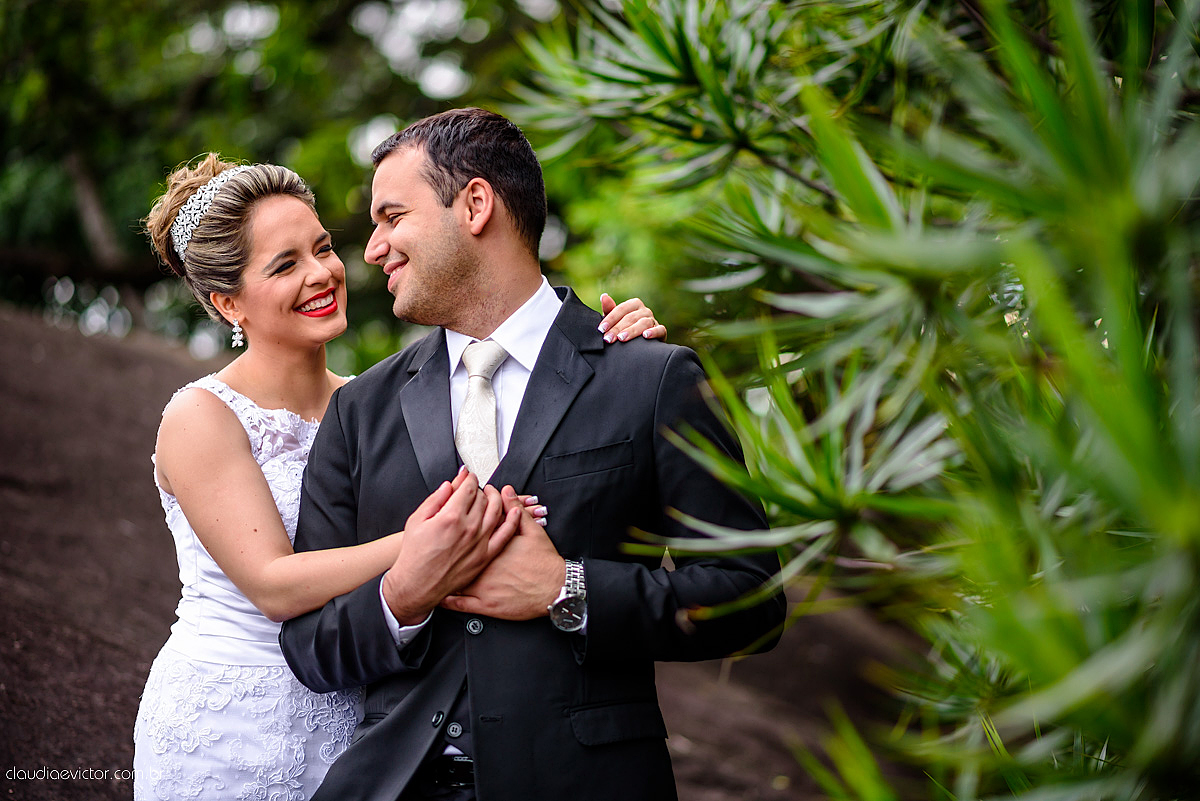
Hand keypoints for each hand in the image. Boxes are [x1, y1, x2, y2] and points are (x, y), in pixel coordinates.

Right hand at [382, 469, 520, 624]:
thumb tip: (450, 484)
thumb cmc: (415, 555)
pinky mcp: (485, 556)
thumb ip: (435, 499)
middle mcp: (468, 528)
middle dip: (480, 489)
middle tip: (475, 489)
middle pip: (482, 498)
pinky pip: (505, 534)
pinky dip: (512, 520)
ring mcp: (479, 543)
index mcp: (450, 517)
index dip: (469, 478)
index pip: (468, 488)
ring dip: (496, 498)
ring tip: (492, 494)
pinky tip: (514, 511)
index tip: (469, 476)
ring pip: (496, 511)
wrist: (418, 584)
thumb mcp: (416, 520)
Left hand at [441, 485, 564, 619]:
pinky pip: (458, 603)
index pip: (469, 530)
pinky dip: (445, 599)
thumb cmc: (544, 563)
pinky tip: (437, 594)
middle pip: (457, 552)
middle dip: (447, 545)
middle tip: (441, 540)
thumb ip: (516, 509)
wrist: (554, 590)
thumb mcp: (533, 531)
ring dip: (441, 572)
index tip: (453, 519)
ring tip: (431, 566)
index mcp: (491, 546)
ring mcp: (482, 586)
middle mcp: (483, 566)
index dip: (459, 524)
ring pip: (452, 579)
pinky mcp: (484, 605)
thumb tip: (506, 492)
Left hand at [599, 293, 666, 342]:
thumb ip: (609, 309)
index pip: (621, 309)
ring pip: (644, 323)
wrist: (642, 344)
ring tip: (622, 338)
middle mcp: (645, 310)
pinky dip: (653, 332)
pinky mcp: (661, 331)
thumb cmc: (625, 328)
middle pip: (630, 317)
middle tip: (608, 339)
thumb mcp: (615, 320)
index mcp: (634, 305)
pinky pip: (660, 329)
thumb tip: (604, 296)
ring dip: (632, 330)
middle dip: (617, 328)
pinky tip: (645, 336)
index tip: (601, 329)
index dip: (610, 318)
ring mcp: (654, 320)